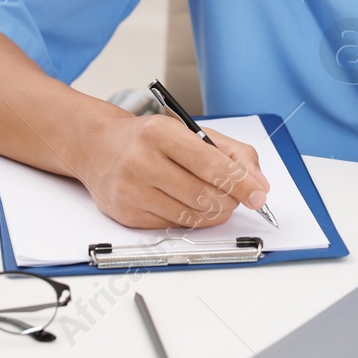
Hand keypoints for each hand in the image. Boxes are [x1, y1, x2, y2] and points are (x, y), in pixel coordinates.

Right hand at [77, 114, 269, 229]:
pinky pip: (173, 226)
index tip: (257, 195)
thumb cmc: (149, 139)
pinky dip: (190, 219)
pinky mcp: (126, 214)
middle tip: (236, 196)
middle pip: (203, 195)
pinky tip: (187, 203)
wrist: (99, 147)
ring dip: (213, 212)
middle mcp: (141, 161)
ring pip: (191, 215)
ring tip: (215, 200)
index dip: (239, 183)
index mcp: (160, 132)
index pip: (209, 164)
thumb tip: (259, 185)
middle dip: (229, 200)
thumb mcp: (190, 132)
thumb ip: (232, 153)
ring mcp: (130, 190)